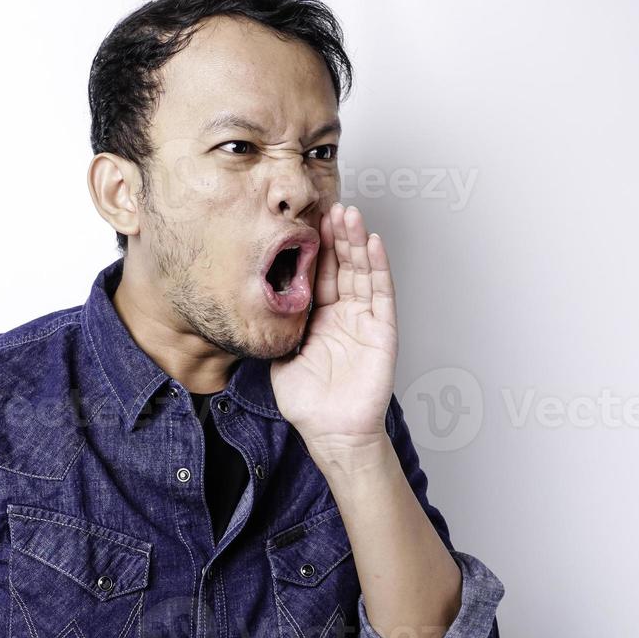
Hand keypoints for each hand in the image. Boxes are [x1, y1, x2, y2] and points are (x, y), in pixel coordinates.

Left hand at [270, 202, 397, 461]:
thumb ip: (277, 327)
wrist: (330, 431)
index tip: (306, 220)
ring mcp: (364, 319)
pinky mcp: (382, 330)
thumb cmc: (308, 402)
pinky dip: (378, 266)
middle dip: (336, 236)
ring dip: (356, 242)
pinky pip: (381, 293)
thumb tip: (256, 300)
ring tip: (349, 214)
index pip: (317, 274)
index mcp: (319, 318)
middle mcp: (343, 314)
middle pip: (341, 266)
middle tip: (329, 206)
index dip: (314, 248)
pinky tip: (373, 243)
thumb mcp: (281, 356)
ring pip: (361, 271)